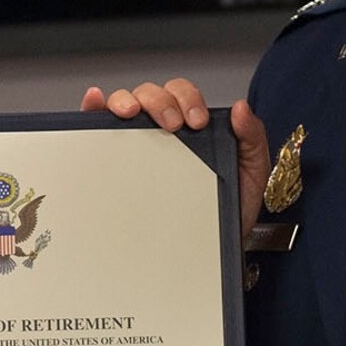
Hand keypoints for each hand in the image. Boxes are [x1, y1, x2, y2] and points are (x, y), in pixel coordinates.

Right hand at [81, 84, 271, 240]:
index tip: (197, 121)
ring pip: (124, 104)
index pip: (182, 94)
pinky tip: (95, 102)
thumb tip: (240, 108)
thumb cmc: (229, 212)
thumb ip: (252, 138)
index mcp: (193, 127)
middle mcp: (163, 131)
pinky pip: (98, 128)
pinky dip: (93, 108)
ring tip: (132, 114)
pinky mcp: (116, 164)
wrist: (212, 251)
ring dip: (126, 101)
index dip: (187, 99)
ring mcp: (139, 145)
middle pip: (151, 94)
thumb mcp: (251, 174)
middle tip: (172, 125)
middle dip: (160, 101)